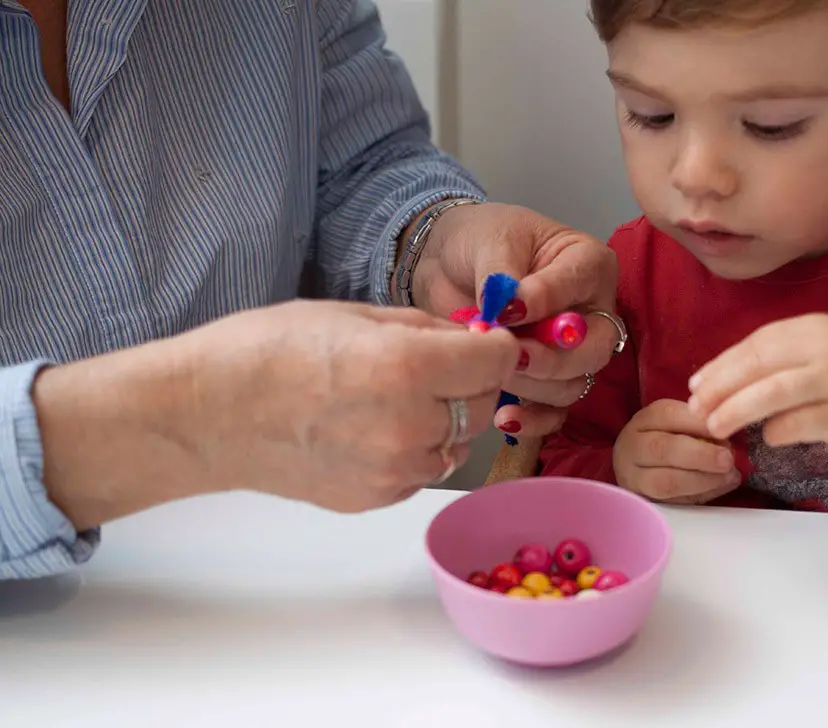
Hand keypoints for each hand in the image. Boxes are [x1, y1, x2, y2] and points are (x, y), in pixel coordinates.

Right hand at [36, 301, 519, 527]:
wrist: (205, 414)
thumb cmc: (266, 349)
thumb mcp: (351, 314)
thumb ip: (424, 329)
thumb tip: (472, 340)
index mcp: (407, 367)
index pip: (498, 361)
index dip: (491, 348)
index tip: (474, 343)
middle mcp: (409, 425)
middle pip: (483, 404)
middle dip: (467, 383)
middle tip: (426, 367)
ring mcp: (394, 470)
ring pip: (456, 442)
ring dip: (442, 420)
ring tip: (388, 399)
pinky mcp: (377, 498)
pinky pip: (423, 470)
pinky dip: (413, 449)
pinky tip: (368, 429)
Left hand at [407, 201, 620, 437]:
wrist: (444, 262)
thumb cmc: (480, 239)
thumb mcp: (493, 241)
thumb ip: (503, 276)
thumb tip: (510, 309)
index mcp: (587, 265)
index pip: (583, 285)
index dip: (548, 301)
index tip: (509, 307)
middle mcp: (589, 312)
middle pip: (594, 350)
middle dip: (552, 358)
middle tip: (512, 353)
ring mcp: (569, 351)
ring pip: (573, 384)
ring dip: (533, 385)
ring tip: (493, 370)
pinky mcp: (542, 380)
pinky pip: (554, 411)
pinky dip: (533, 419)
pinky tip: (504, 416)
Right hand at [613, 399, 741, 504]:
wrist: (638, 465)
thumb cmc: (668, 439)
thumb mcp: (679, 423)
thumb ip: (699, 424)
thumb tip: (727, 433)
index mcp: (645, 420)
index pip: (668, 415)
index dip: (698, 424)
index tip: (724, 430)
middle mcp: (633, 446)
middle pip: (662, 449)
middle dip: (700, 455)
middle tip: (728, 459)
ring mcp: (634, 477)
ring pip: (664, 481)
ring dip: (701, 480)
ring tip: (728, 476)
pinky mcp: (644, 501)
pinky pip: (673, 502)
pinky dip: (700, 496)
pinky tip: (719, 488)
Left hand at [687, 314, 827, 449]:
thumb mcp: (820, 344)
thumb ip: (778, 355)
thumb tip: (718, 378)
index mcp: (812, 327)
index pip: (755, 345)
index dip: (721, 366)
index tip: (695, 385)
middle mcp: (824, 350)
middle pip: (758, 368)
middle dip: (720, 390)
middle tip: (696, 410)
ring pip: (772, 395)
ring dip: (737, 411)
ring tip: (716, 426)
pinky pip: (798, 424)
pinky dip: (775, 431)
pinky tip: (766, 436)